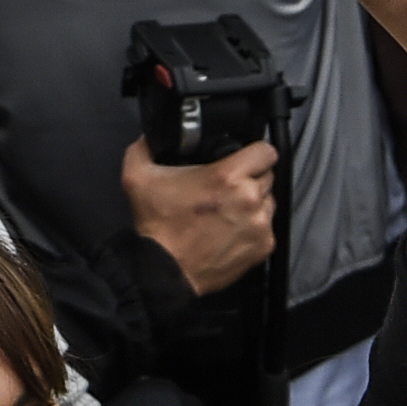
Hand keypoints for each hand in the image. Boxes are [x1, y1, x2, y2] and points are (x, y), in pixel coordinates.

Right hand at [122, 136, 279, 297]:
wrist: (165, 269)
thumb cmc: (158, 227)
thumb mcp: (137, 177)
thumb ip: (145, 147)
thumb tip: (150, 136)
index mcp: (227, 176)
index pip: (266, 151)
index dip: (255, 152)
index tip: (244, 158)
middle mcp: (249, 198)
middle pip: (267, 175)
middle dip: (250, 178)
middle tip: (227, 188)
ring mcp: (260, 224)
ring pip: (269, 201)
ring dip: (254, 203)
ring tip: (228, 211)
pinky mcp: (263, 246)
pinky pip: (267, 228)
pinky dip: (254, 228)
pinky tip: (231, 230)